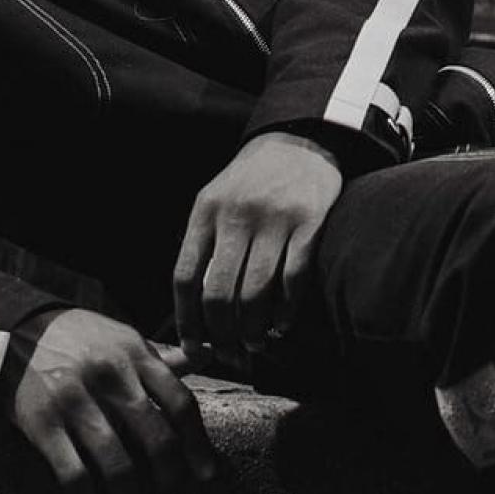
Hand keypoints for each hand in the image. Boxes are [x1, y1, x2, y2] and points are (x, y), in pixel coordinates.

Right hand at [7, 308, 217, 493]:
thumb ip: (164, 355)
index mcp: (136, 354)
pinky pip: (73, 474)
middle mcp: (110, 376)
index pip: (179, 403)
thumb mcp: (124, 338)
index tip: (206, 472)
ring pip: (116, 462)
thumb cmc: (83, 338)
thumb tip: (209, 352)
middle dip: (170, 478)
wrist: (17, 330)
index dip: (197, 443)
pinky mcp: (43, 424)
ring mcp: (76, 400)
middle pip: (155, 437)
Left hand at [173, 129, 342, 377]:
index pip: (185, 278)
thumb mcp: (217, 200)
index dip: (187, 320)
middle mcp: (237, 215)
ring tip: (254, 343)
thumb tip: (197, 310)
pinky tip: (281, 324)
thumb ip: (205, 245)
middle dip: (222, 334)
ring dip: (253, 329)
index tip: (194, 347)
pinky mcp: (309, 222)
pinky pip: (294, 278)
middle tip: (229, 352)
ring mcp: (275, 218)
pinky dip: (286, 311)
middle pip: (219, 292)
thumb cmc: (252, 181)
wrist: (300, 141)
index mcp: (206, 211)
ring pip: (256, 292)